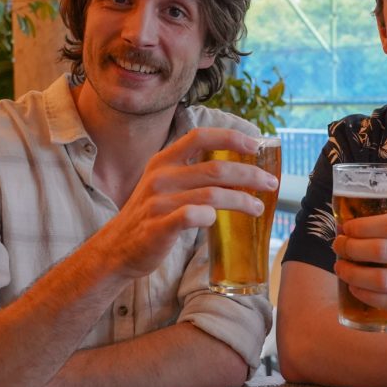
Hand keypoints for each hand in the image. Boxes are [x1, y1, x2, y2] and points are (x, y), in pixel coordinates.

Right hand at [87, 128, 277, 280]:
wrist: (116, 250)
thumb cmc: (149, 217)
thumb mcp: (163, 185)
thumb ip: (191, 174)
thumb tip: (236, 171)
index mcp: (163, 161)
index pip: (199, 137)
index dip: (230, 137)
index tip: (255, 143)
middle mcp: (161, 177)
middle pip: (215, 168)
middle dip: (250, 174)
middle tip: (271, 183)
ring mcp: (159, 202)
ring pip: (212, 194)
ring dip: (241, 200)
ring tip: (258, 207)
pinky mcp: (159, 227)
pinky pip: (192, 216)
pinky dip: (210, 216)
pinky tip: (219, 220)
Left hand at [332, 211, 386, 314]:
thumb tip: (359, 222)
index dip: (362, 227)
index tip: (346, 227)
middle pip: (382, 252)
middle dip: (352, 249)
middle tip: (339, 246)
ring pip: (384, 281)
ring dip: (354, 275)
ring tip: (342, 267)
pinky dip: (368, 296)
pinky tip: (356, 288)